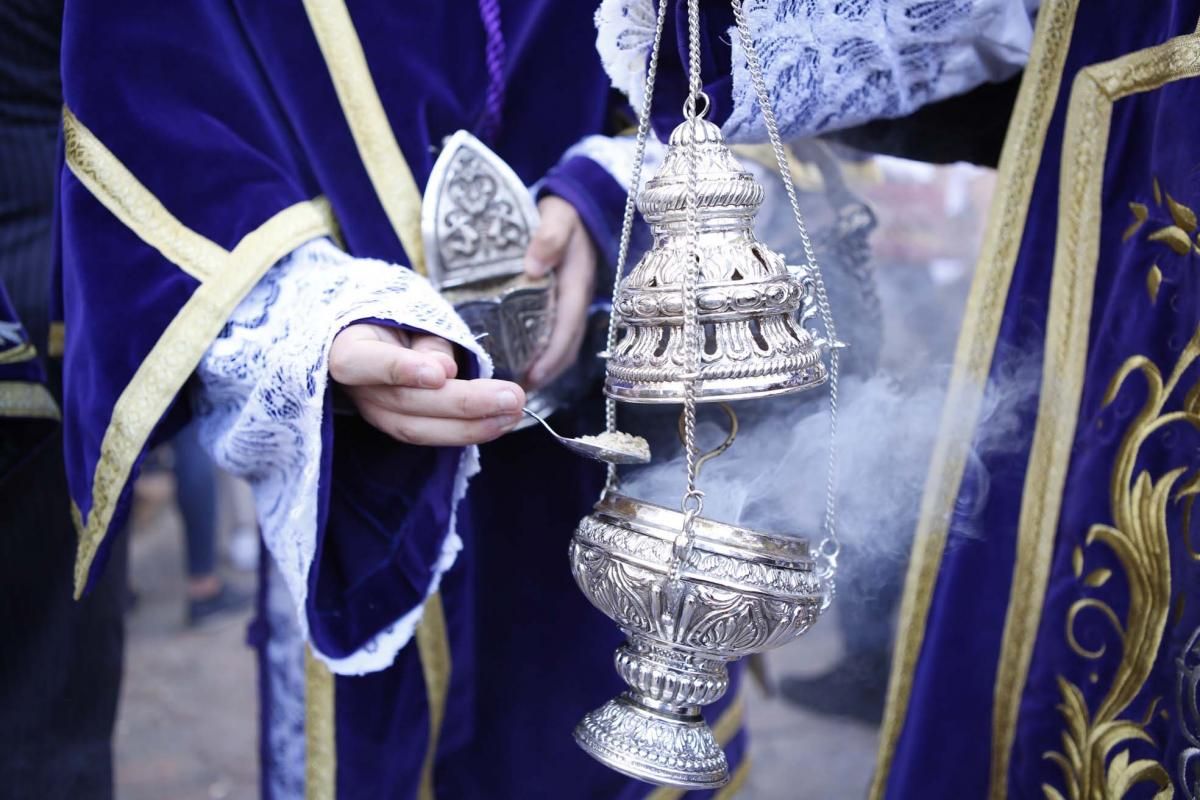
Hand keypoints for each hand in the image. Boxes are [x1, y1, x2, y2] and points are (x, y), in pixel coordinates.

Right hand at [329, 323, 525, 445]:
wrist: (376, 337)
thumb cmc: (395, 320)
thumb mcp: (409, 315)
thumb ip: (427, 341)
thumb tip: (445, 370)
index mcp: (347, 347)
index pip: (362, 362)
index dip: (400, 369)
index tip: (441, 372)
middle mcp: (356, 388)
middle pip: (405, 402)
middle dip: (464, 403)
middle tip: (511, 397)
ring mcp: (373, 412)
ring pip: (418, 428)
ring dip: (473, 425)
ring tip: (514, 412)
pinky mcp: (396, 426)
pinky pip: (430, 435)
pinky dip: (469, 431)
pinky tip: (501, 422)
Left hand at [523, 196, 596, 390]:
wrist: (577, 204)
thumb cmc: (564, 212)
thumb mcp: (557, 216)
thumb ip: (548, 237)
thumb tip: (534, 267)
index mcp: (577, 283)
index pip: (567, 328)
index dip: (552, 355)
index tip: (533, 376)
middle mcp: (579, 299)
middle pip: (568, 345)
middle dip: (548, 372)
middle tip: (519, 392)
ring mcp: (573, 303)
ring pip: (565, 344)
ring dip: (547, 367)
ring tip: (520, 385)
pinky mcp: (565, 302)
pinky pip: (558, 334)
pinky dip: (545, 353)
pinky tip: (525, 362)